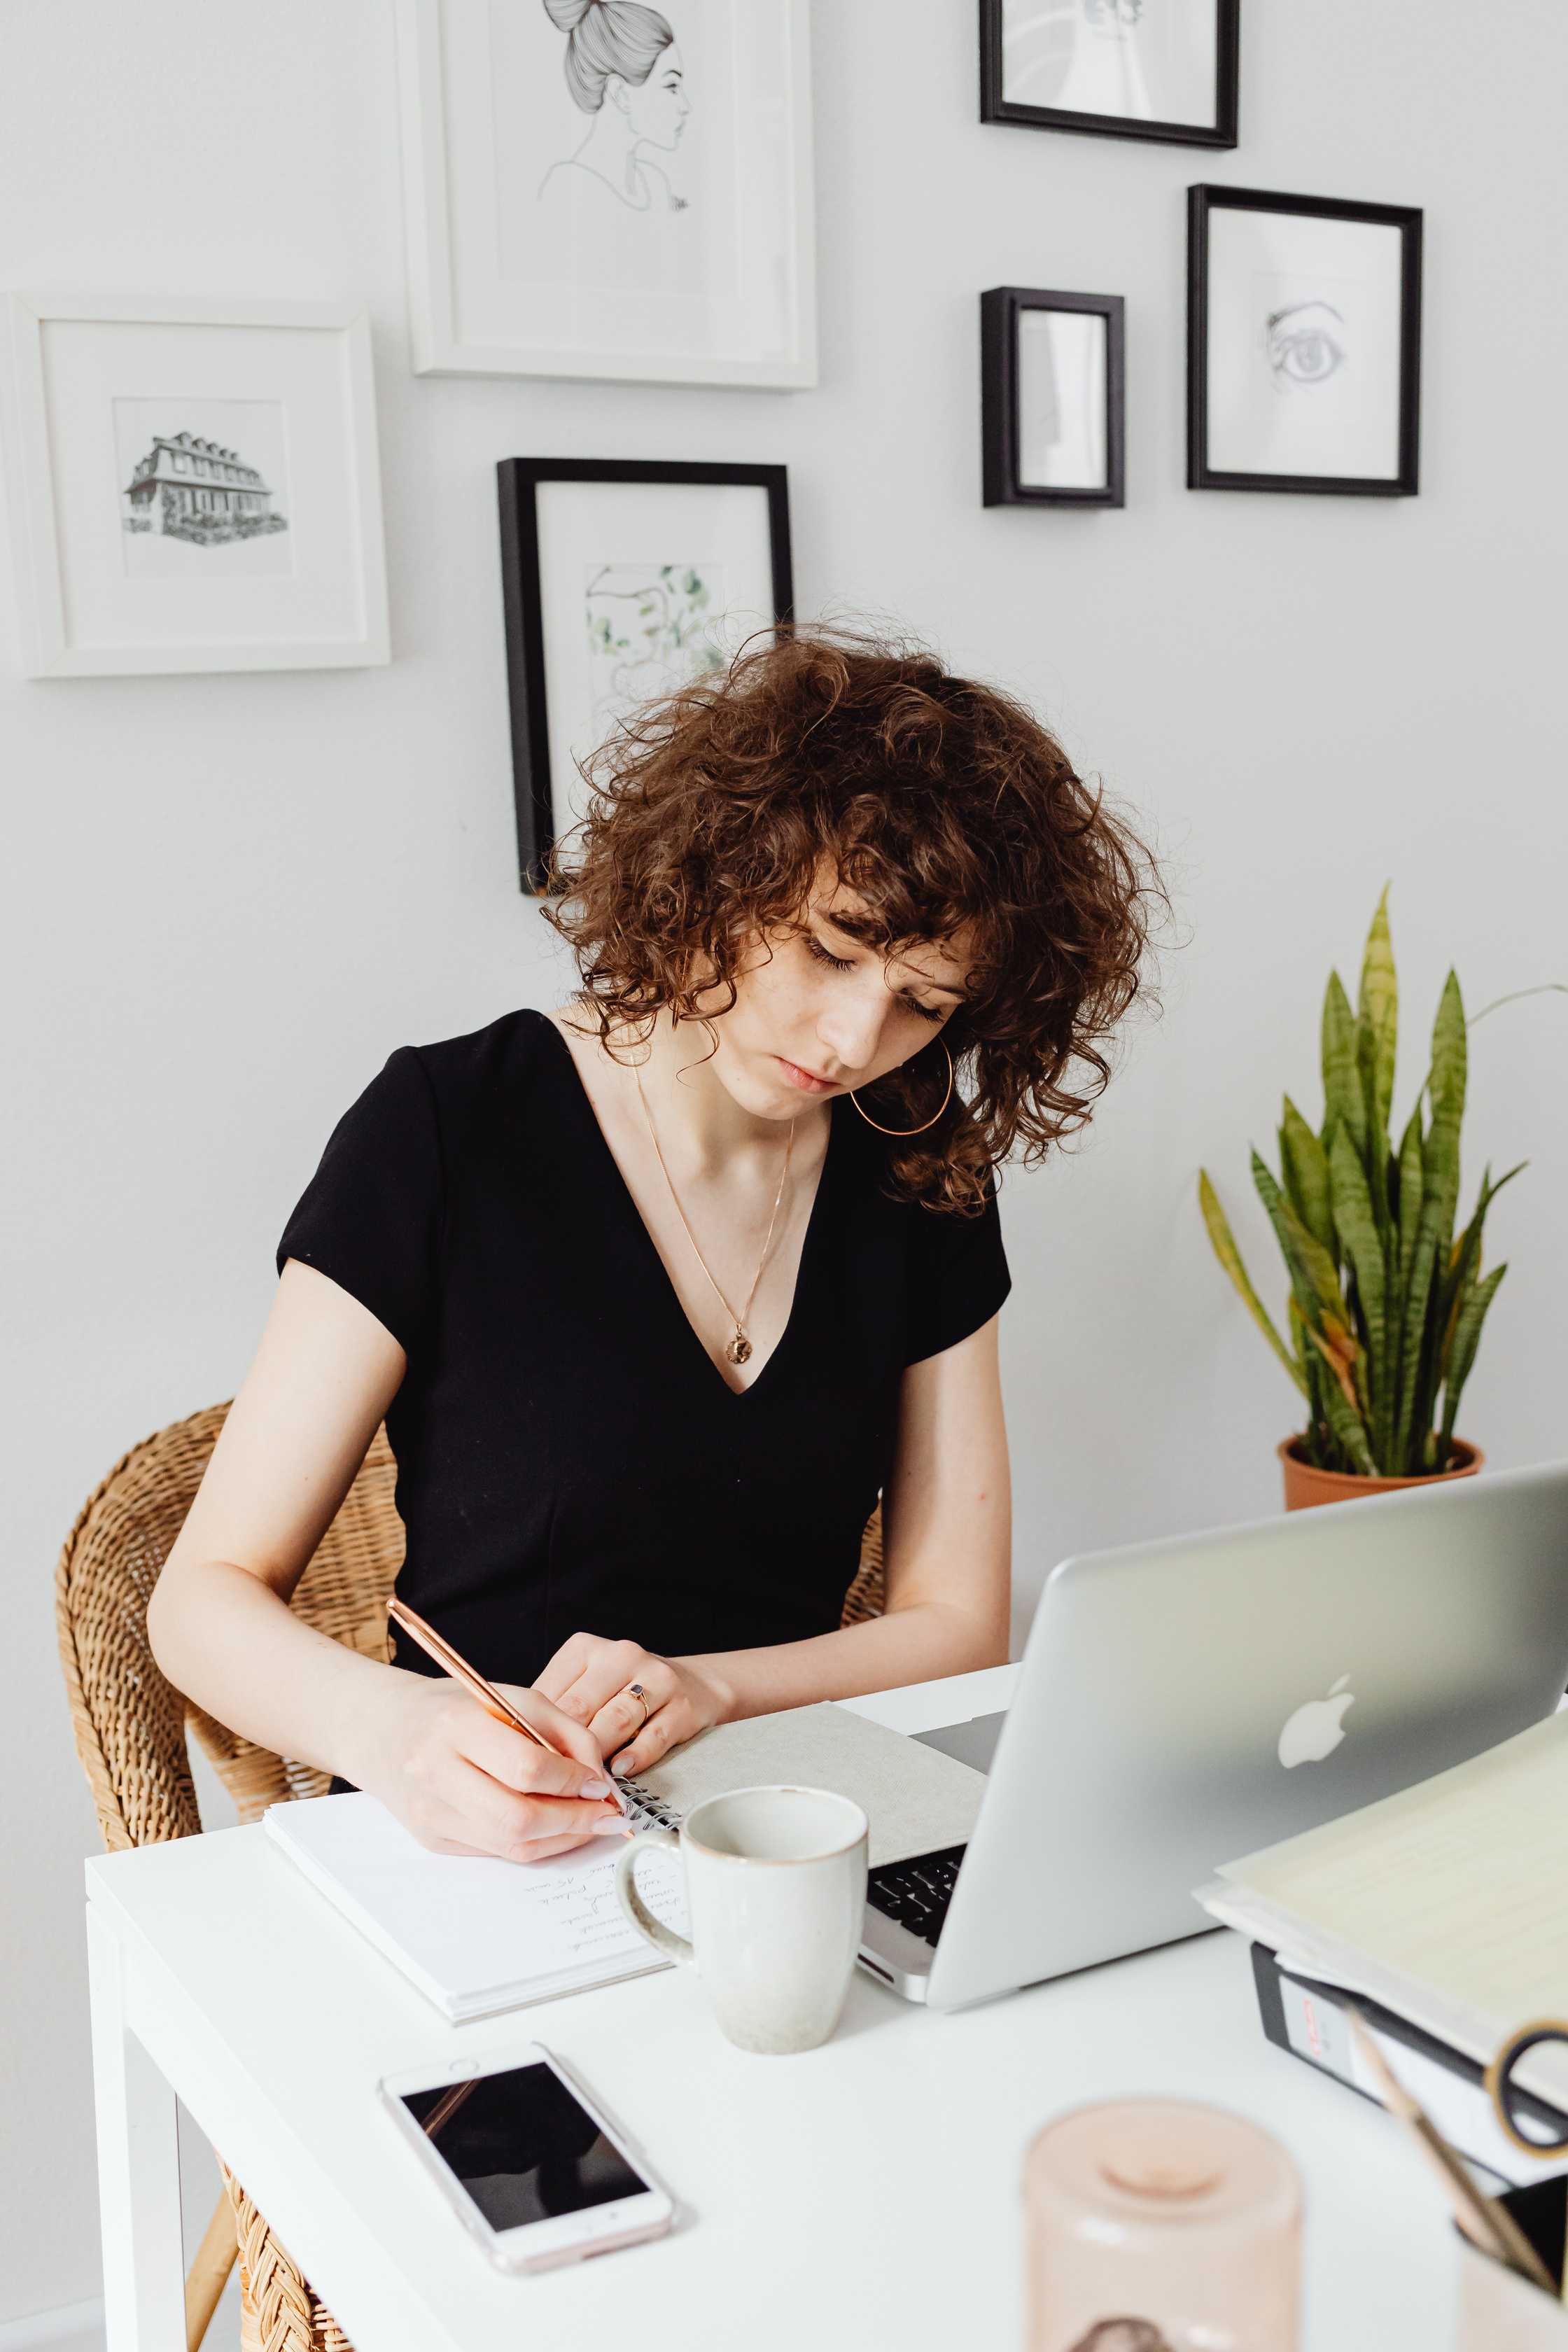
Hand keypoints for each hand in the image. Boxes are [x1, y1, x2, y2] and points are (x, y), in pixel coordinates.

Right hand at [348, 1668, 629, 1864]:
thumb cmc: (455, 1709)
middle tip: (607, 1815)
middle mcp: (435, 1772)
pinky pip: (497, 1852)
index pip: (526, 1767)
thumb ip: (565, 1732)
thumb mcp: (514, 1698)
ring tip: (589, 1823)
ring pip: (511, 1846)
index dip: (573, 1781)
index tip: (600, 1783)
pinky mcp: (432, 1840)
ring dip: (562, 1839)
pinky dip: (536, 1844)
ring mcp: (429, 1813)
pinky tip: (555, 1828)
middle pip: (518, 1819)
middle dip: (574, 1821)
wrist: (386, 1730)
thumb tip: (600, 1782)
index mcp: (456, 1725)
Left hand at [533, 1634, 733, 1775]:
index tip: (526, 1762)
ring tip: (582, 1782)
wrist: (693, 1684)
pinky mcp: (683, 1706)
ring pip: (616, 1721)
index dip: (536, 1731)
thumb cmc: (620, 1692)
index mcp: (585, 1649)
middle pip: (581, 1708)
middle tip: (550, 1780)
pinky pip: (655, 1736)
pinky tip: (620, 1771)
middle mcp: (621, 1656)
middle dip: (564, 1748)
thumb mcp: (583, 1686)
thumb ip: (554, 1709)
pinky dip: (635, 1757)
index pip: (551, 1692)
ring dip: (596, 1755)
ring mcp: (656, 1678)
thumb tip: (517, 1746)